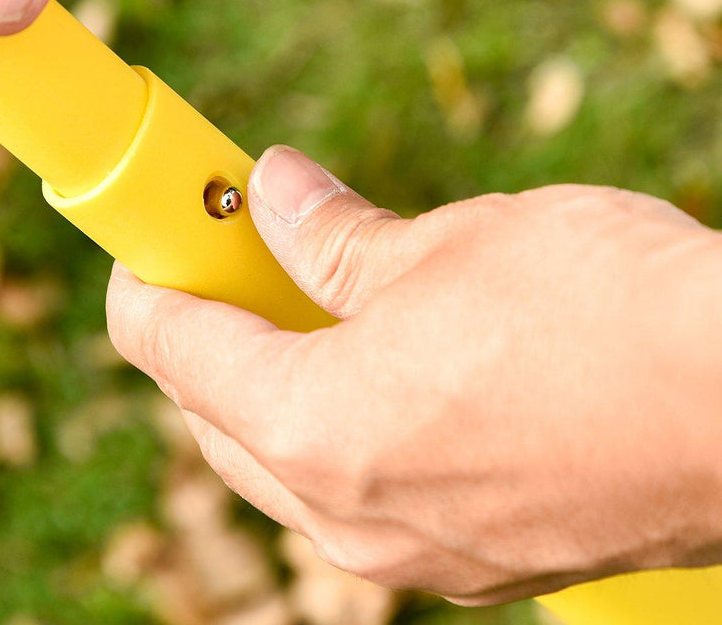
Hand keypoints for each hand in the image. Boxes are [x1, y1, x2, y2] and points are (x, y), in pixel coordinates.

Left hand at [107, 145, 721, 604]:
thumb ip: (333, 234)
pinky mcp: (475, 560)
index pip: (173, 350)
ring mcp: (414, 554)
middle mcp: (349, 516)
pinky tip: (384, 362)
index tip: (153, 238)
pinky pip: (363, 492)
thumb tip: (274, 192)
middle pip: (218, 416)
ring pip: (287, 463)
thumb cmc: (602, 312)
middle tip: (231, 257)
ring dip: (273, 381)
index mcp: (315, 429)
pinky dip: (342, 424)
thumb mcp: (442, 246)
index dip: (148, 281)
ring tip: (308, 300)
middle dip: (208, 333)